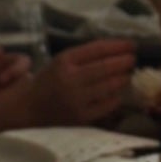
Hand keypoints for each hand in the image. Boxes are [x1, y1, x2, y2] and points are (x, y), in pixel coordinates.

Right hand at [0, 40, 136, 129]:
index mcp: (64, 61)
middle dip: (124, 61)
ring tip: (128, 73)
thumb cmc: (48, 81)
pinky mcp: (79, 117)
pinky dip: (115, 98)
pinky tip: (119, 93)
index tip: (131, 44)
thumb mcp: (62, 61)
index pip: (97, 49)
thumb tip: (117, 50)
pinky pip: (105, 106)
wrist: (27, 108)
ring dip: (122, 78)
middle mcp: (70, 79)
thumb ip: (85, 56)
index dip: (117, 45)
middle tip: (133, 58)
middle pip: (105, 67)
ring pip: (108, 86)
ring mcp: (75, 100)